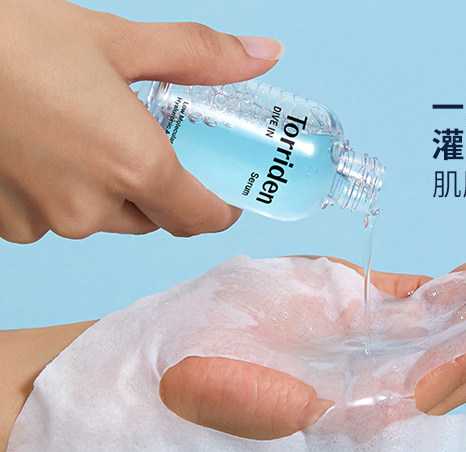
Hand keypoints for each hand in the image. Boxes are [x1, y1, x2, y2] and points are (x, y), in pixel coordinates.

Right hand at [0, 0, 282, 242]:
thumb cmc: (13, 36)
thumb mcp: (117, 40)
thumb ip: (198, 55)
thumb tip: (264, 54)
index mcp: (137, 168)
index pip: (203, 219)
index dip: (219, 205)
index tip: (221, 188)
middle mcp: (97, 209)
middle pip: (154, 217)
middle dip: (158, 188)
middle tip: (143, 140)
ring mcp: (50, 222)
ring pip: (103, 220)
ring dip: (105, 190)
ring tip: (79, 133)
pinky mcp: (10, 226)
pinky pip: (55, 219)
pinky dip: (58, 193)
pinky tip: (39, 150)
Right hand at [160, 222, 465, 436]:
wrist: (167, 374)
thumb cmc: (185, 400)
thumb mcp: (227, 403)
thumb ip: (279, 409)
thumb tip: (360, 414)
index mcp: (371, 411)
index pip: (460, 374)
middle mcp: (399, 379)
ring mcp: (397, 342)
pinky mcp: (382, 308)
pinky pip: (455, 285)